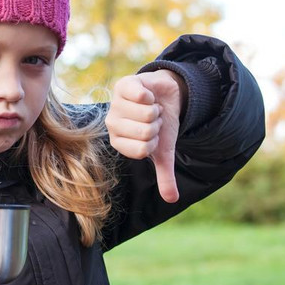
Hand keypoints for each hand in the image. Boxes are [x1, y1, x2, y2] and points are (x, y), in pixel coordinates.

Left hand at [105, 70, 185, 202]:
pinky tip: (147, 94)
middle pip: (145, 132)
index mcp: (119, 142)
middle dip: (157, 125)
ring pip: (146, 113)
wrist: (164, 96)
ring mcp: (115, 103)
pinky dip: (152, 95)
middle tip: (152, 119)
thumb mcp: (163, 150)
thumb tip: (172, 199)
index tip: (153, 135)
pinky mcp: (123, 85)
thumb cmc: (160, 124)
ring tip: (150, 106)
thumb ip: (164, 175)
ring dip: (156, 109)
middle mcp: (112, 123)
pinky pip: (141, 95)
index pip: (142, 150)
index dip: (155, 142)